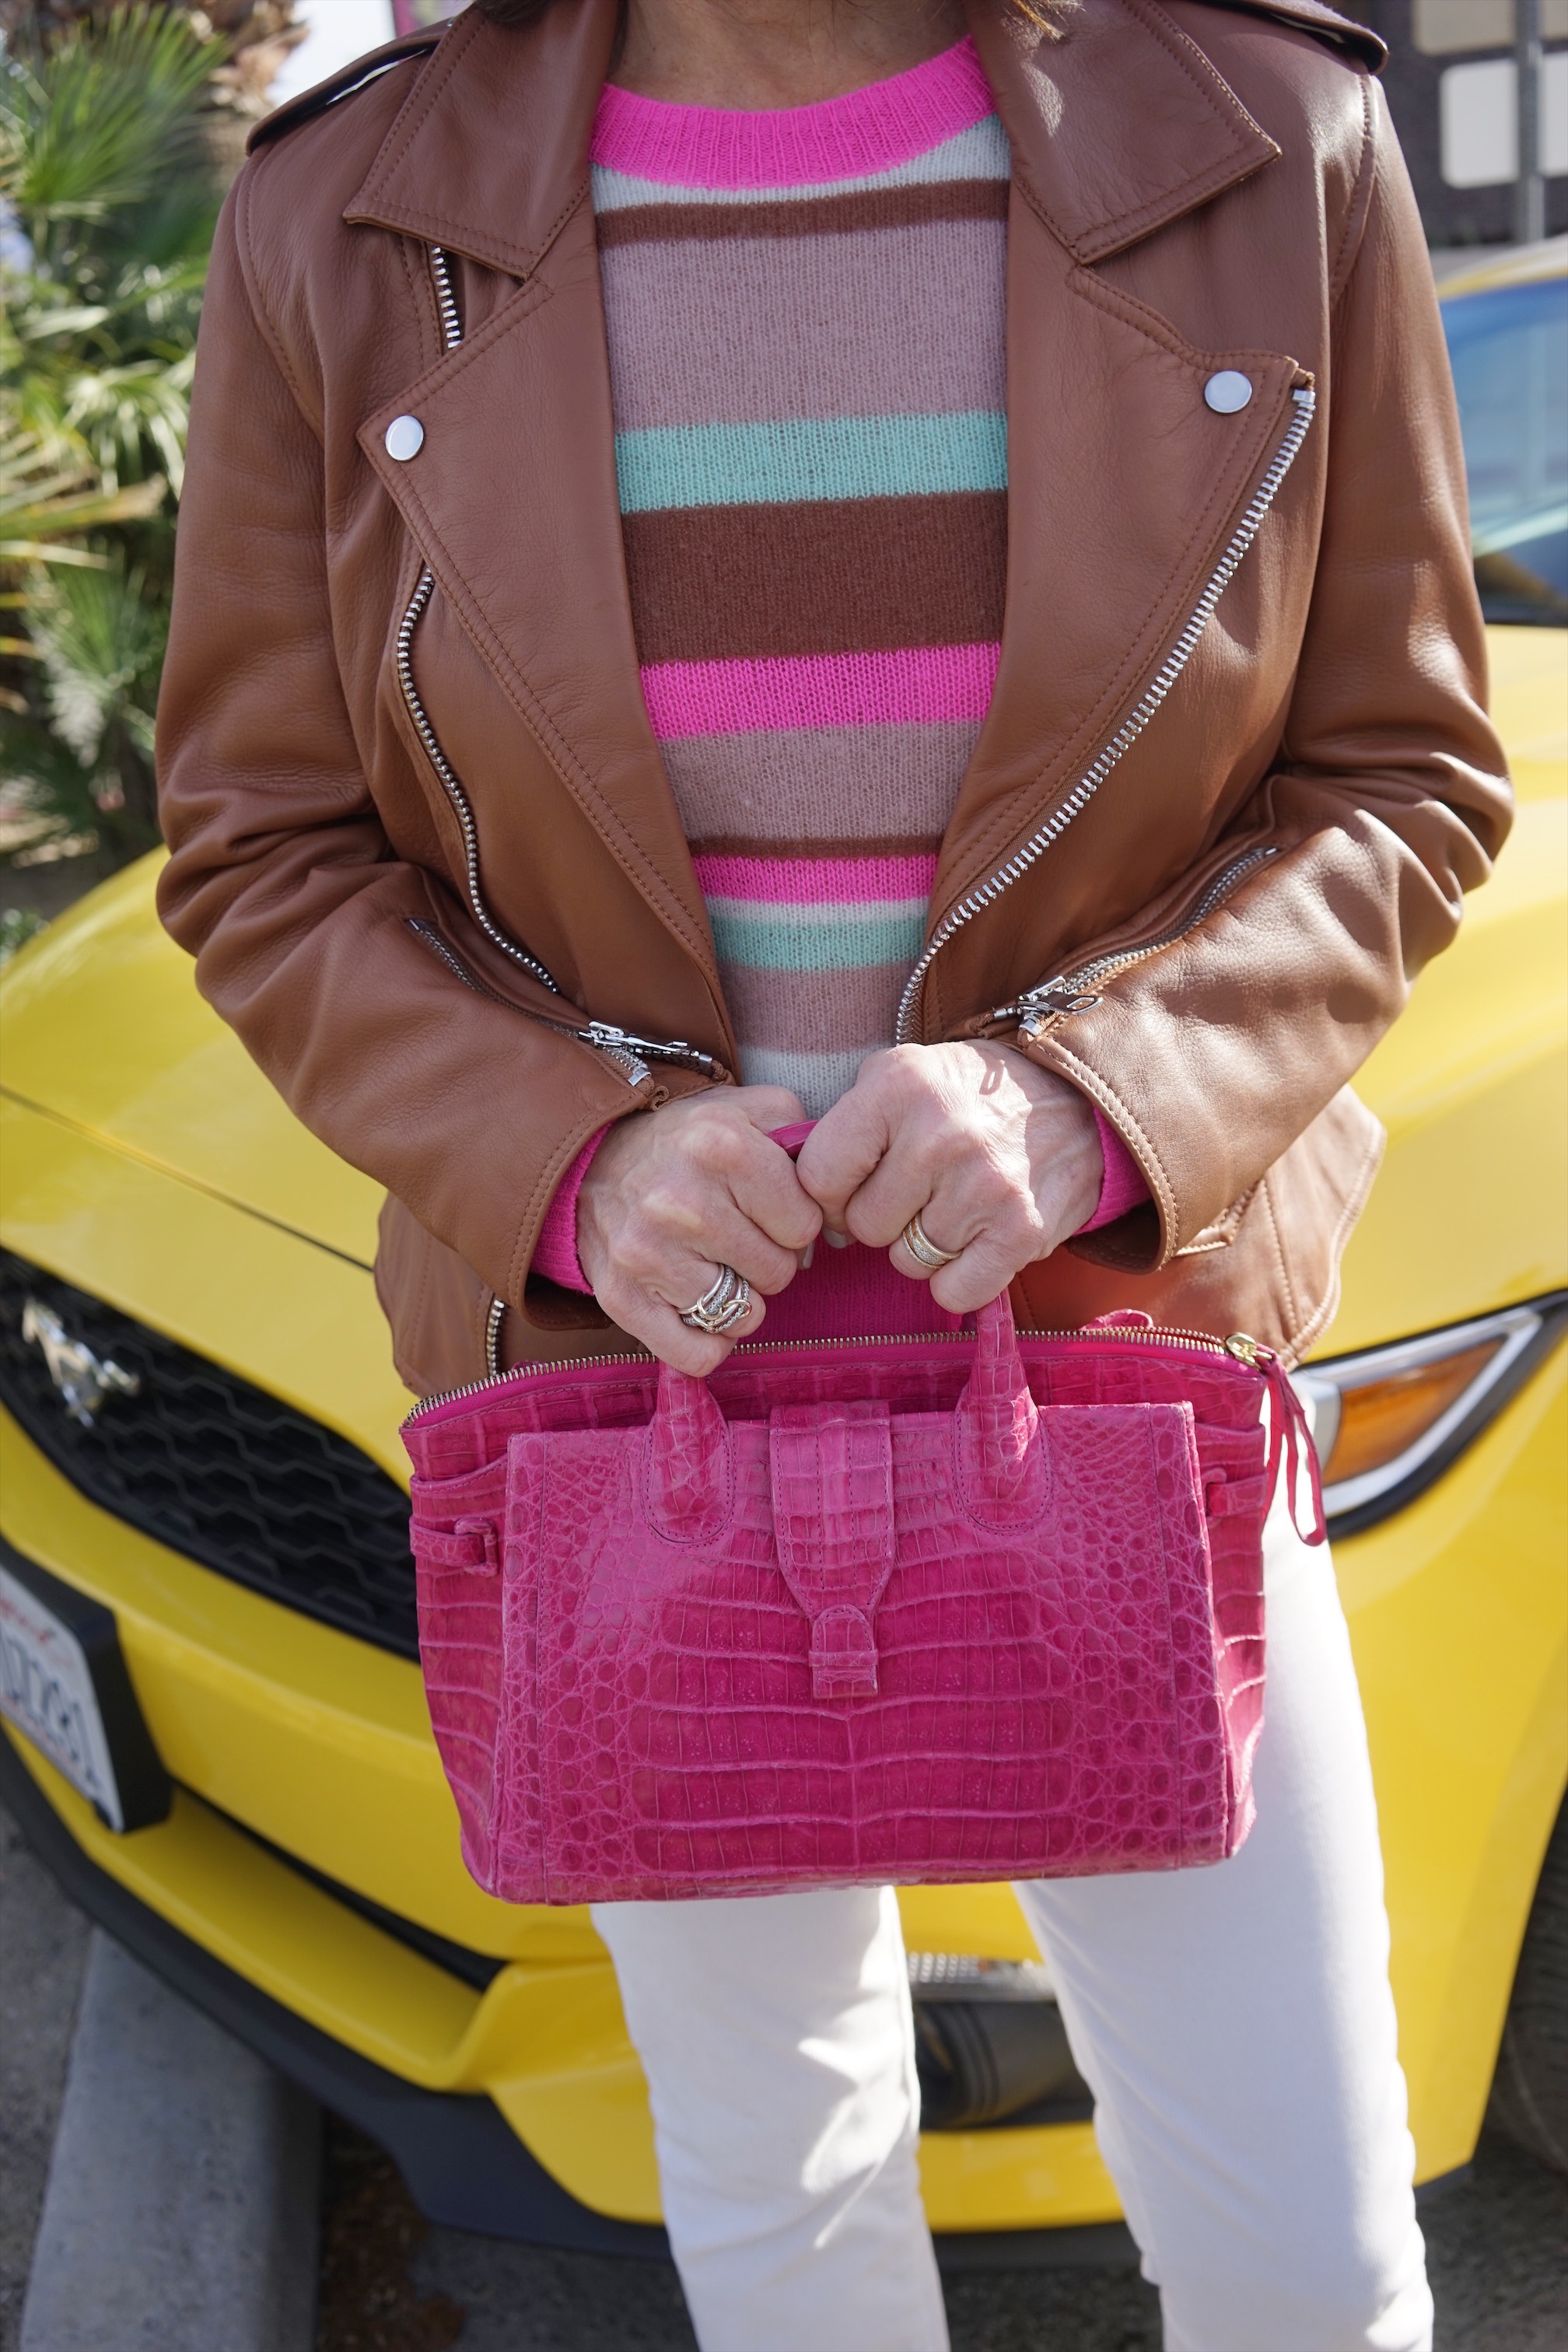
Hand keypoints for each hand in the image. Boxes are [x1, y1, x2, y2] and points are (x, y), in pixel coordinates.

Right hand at [576, 1086, 820, 1372]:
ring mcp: (646, 1253)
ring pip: (743, 1315)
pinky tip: (703, 1314)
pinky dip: (709, 1345)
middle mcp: (681, 1201)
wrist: (592, 1163)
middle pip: (777, 1272)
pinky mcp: (621, 1297)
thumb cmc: (686, 1143)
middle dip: (769, 1259)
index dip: (794, 1221)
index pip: (805, 1224)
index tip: (769, 1211)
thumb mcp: (744, 1109)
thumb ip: (800, 1133)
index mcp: (721, 1146)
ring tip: (716, 1266)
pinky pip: (696, 1355)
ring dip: (740, 1299)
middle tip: (738, 1238)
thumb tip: (834, 1201)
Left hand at [795, 1043, 1103, 1314]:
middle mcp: (940, 1134)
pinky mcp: (1021, 1231)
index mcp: (898, 1087)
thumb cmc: (969, 1097)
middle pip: (863, 1226)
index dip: (829, 1193)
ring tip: (954, 1204)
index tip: (853, 1187)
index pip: (819, 1176)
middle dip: (882, 1217)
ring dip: (922, 1245)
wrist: (1077, 1102)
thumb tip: (804, 1206)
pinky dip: (957, 1278)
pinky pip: (953, 1292)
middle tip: (917, 1191)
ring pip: (906, 1261)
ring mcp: (984, 1186)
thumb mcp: (902, 1076)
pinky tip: (974, 1242)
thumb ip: (846, 1127)